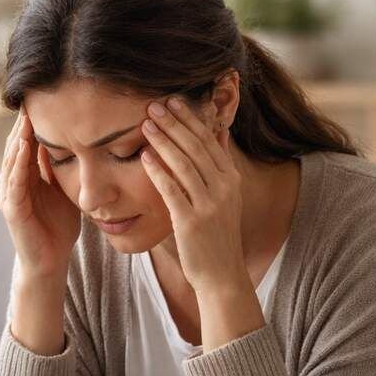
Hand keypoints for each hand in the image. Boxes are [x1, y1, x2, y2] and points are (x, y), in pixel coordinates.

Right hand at [0, 110, 81, 281]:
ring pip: (11, 161)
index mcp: (25, 177)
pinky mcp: (12, 210)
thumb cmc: (58, 226)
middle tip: (29, 99)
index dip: (31, 123)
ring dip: (17, 139)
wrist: (51, 260)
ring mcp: (9, 196)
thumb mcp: (63, 189)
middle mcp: (12, 183)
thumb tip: (72, 139)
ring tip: (24, 118)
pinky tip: (23, 147)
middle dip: (21, 125)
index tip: (40, 99)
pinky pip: (14, 182)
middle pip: (15, 147)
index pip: (25, 143)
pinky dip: (18, 163)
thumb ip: (61, 167)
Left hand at [139, 97, 250, 296]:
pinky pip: (172, 190)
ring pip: (183, 164)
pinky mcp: (192, 222)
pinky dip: (158, 171)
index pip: (210, 140)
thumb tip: (219, 133)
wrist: (222, 275)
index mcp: (231, 179)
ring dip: (163, 141)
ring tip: (146, 123)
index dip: (190, 119)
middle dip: (174, 123)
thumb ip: (220, 166)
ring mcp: (209, 205)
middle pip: (196, 147)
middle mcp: (224, 188)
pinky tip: (144, 157)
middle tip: (154, 105)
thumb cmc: (217, 235)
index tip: (173, 101)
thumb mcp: (226, 198)